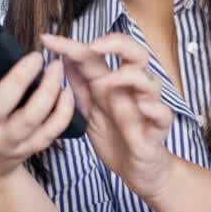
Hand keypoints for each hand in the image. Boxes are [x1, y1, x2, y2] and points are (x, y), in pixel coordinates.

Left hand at [40, 33, 175, 200]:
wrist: (137, 171)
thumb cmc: (117, 138)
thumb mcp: (90, 111)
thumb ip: (80, 87)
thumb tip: (62, 60)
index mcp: (111, 85)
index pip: (95, 56)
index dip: (72, 45)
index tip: (47, 39)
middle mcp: (131, 91)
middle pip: (135, 53)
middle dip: (117, 43)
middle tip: (94, 46)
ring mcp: (145, 108)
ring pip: (150, 81)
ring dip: (130, 76)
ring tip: (109, 81)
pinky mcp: (156, 129)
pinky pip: (162, 113)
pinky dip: (153, 107)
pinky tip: (142, 107)